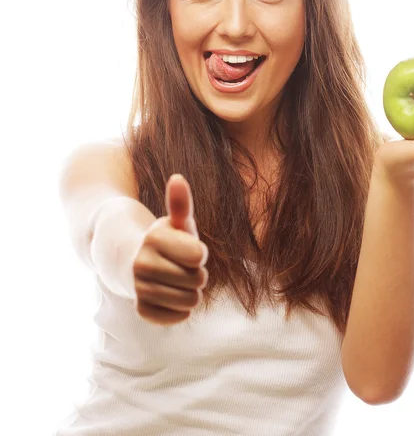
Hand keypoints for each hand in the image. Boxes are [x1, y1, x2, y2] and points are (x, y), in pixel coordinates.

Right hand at [133, 174, 208, 325]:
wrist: (131, 263)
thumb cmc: (164, 241)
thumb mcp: (175, 223)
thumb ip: (180, 203)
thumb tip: (178, 178)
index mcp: (154, 239)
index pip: (199, 256)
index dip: (199, 253)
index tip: (186, 248)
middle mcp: (142, 264)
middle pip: (199, 280)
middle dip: (196, 274)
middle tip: (181, 266)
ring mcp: (139, 289)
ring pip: (191, 301)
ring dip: (190, 292)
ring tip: (176, 281)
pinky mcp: (141, 310)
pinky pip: (177, 317)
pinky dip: (179, 309)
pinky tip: (169, 296)